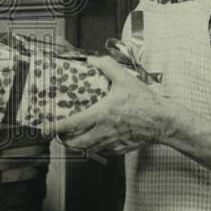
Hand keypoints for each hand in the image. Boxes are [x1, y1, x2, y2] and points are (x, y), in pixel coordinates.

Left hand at [52, 55, 174, 156]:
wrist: (164, 121)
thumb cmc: (145, 102)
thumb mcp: (125, 79)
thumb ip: (107, 66)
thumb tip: (93, 60)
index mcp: (102, 114)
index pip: (73, 124)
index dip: (57, 127)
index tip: (46, 128)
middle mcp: (104, 131)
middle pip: (76, 143)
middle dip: (64, 140)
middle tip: (58, 134)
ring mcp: (112, 142)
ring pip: (88, 148)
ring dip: (78, 144)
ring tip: (72, 136)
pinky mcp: (120, 149)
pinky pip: (102, 150)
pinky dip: (94, 145)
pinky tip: (94, 138)